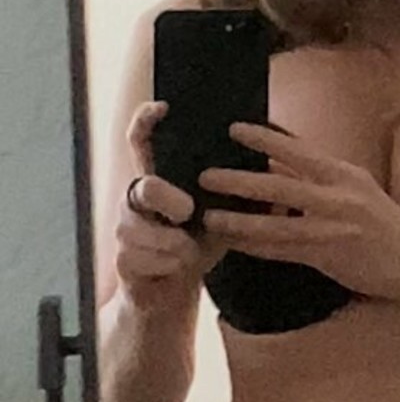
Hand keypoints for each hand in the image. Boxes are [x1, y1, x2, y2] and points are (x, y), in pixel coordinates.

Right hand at [114, 101, 228, 308]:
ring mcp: (122, 228)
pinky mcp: (120, 260)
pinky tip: (173, 269)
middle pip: (147, 187)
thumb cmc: (194, 248)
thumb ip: (239, 201)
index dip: (146, 121)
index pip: (141, 142)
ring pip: (151, 232)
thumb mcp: (220, 221)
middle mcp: (133, 199)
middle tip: (188, 212)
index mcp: (156, 182)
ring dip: (179, 247)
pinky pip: (148, 260)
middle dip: (171, 200)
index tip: (163, 107)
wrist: (170, 294)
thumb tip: (277, 183)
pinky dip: (170, 267)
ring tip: (186, 252)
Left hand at [199, 123, 399, 300]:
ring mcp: (333, 228)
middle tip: (206, 176)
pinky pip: (283, 251)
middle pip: (279, 184)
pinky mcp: (329, 256)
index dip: (265, 139)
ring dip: (239, 220)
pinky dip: (256, 247)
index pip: (299, 150)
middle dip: (239, 181)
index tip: (234, 129)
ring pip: (275, 223)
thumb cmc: (387, 226)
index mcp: (345, 174)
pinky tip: (234, 244)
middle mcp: (338, 197)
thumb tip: (277, 164)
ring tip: (210, 217)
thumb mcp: (358, 190)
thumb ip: (320, 178)